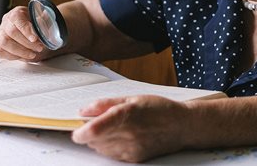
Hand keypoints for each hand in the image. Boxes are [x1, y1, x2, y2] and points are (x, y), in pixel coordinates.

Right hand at [0, 6, 50, 61]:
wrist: (29, 31)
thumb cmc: (34, 25)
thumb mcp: (41, 20)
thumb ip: (43, 20)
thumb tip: (44, 18)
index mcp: (16, 13)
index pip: (17, 19)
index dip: (26, 30)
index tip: (35, 39)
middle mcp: (6, 22)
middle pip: (12, 32)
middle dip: (27, 43)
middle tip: (39, 48)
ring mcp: (0, 34)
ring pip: (4, 43)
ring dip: (20, 51)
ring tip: (33, 54)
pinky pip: (1, 52)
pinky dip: (14, 56)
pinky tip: (24, 56)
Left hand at [71, 95, 190, 162]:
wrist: (181, 126)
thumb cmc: (158, 108)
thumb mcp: (131, 98)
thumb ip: (105, 104)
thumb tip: (83, 111)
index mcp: (126, 115)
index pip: (94, 130)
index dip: (80, 132)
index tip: (75, 130)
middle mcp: (128, 134)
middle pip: (95, 140)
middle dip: (90, 132)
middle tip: (96, 121)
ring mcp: (132, 148)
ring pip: (101, 149)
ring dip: (99, 140)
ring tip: (113, 128)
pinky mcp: (135, 158)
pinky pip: (112, 155)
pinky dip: (110, 147)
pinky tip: (120, 137)